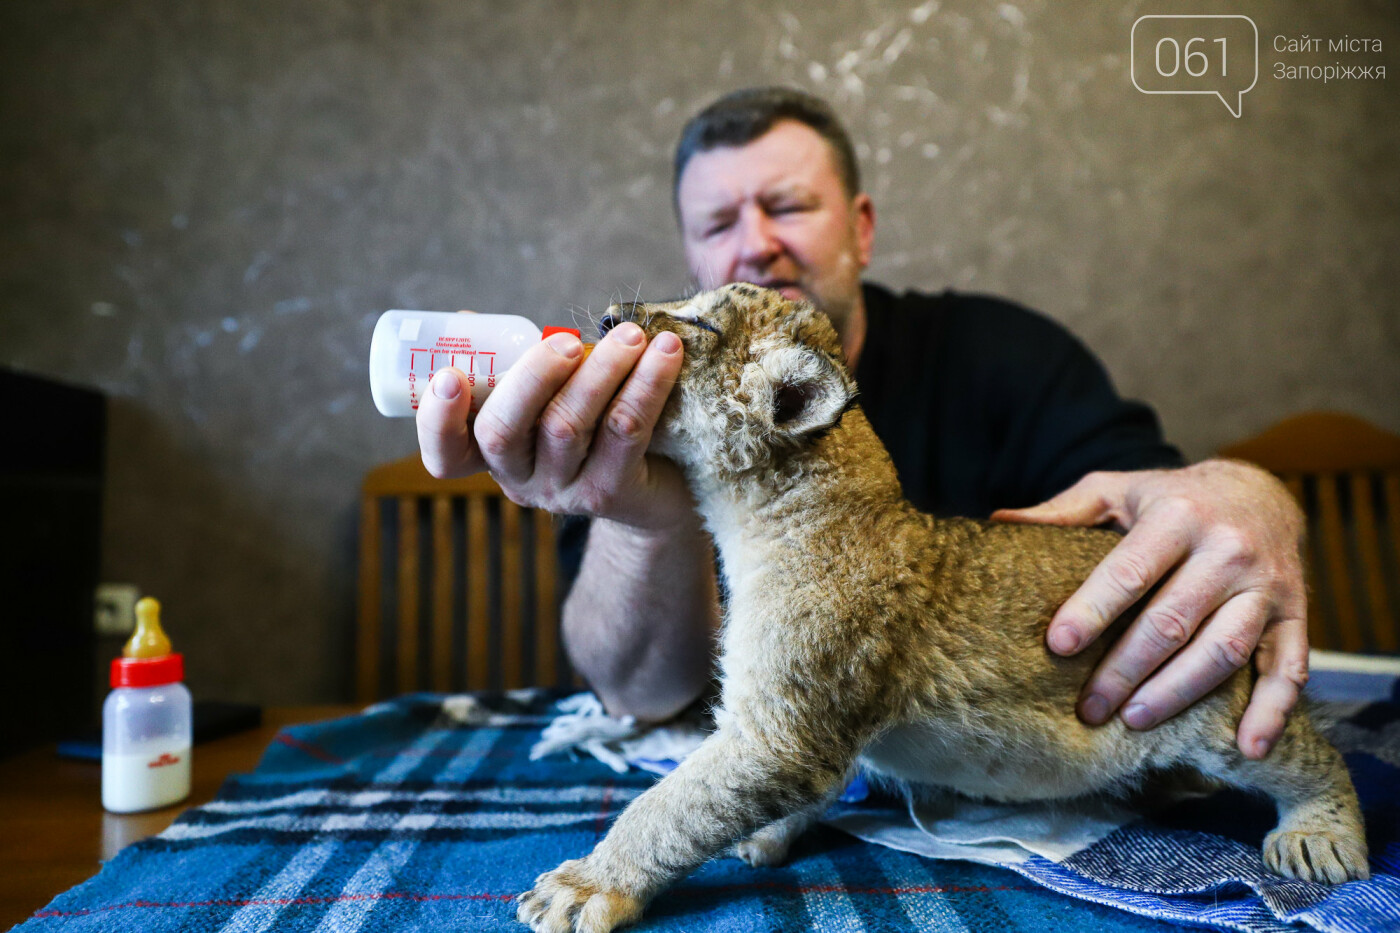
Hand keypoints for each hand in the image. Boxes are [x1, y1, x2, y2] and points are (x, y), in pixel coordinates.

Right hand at [416, 320, 692, 530]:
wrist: (657, 487)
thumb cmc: (589, 424)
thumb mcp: (544, 399)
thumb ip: (512, 366)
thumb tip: (468, 322)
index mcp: (489, 453)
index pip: (445, 453)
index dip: (438, 419)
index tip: (450, 375)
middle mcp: (518, 478)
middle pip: (502, 432)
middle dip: (532, 377)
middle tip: (567, 342)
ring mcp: (562, 491)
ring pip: (568, 426)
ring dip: (602, 371)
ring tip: (631, 335)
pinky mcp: (611, 492)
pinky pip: (625, 432)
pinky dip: (646, 385)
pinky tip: (665, 352)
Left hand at [992, 460, 1308, 758]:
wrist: (1259, 491)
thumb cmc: (1170, 499)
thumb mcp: (1116, 491)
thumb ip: (1062, 510)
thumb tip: (997, 521)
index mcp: (1177, 516)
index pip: (1129, 571)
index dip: (1093, 610)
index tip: (1058, 645)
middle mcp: (1228, 549)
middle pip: (1172, 621)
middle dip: (1125, 669)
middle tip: (1087, 707)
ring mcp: (1267, 586)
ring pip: (1224, 649)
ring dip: (1179, 692)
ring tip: (1134, 721)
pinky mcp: (1297, 615)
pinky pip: (1290, 669)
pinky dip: (1273, 712)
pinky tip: (1246, 748)